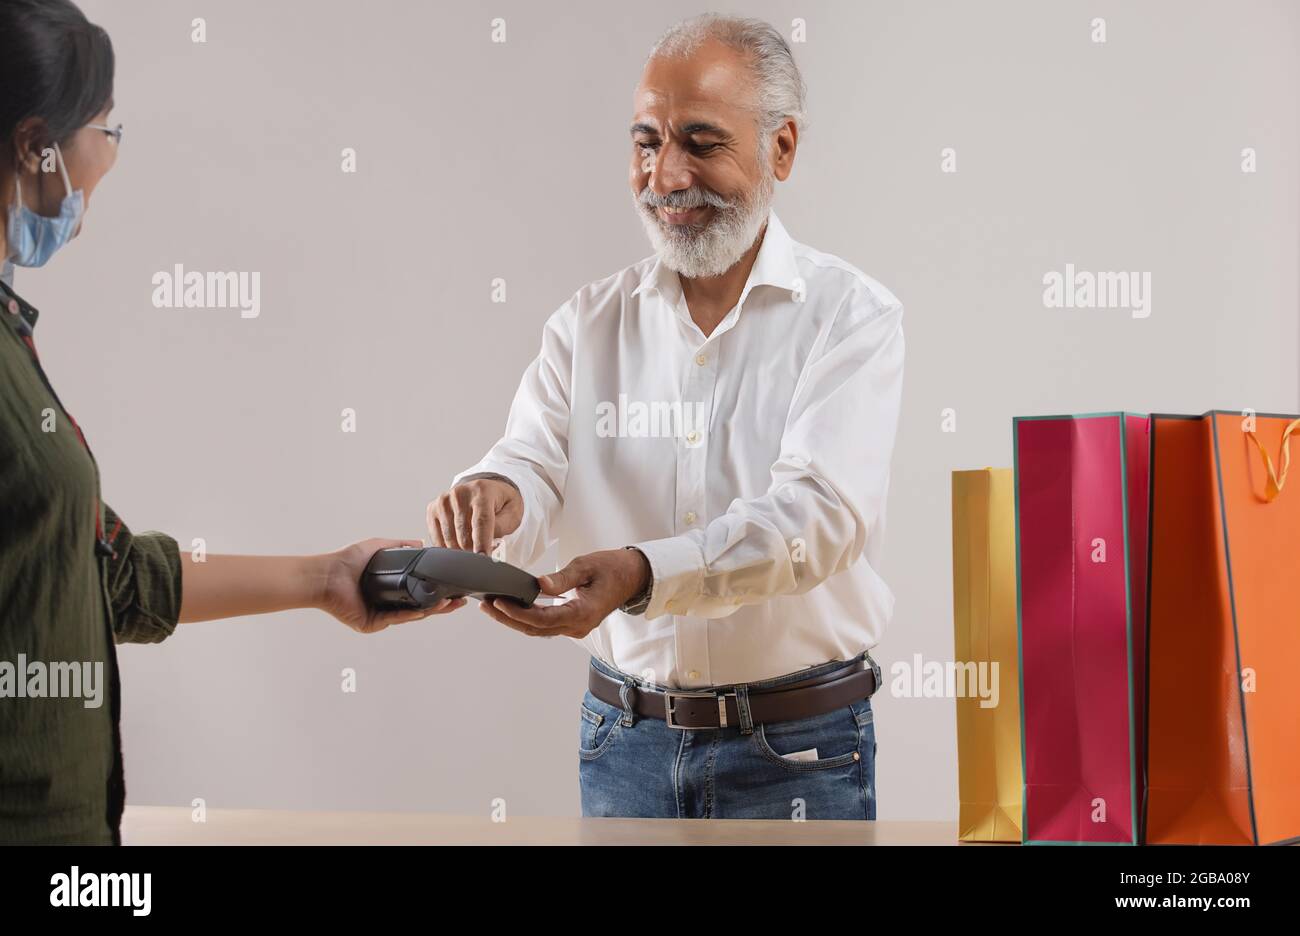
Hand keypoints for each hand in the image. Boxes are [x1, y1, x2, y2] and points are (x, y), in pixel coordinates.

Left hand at [317, 538, 466, 633]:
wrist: (326, 574)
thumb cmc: (345, 561)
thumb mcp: (378, 546)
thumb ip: (399, 545)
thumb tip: (420, 542)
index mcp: (390, 589)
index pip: (419, 592)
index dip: (437, 590)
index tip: (455, 587)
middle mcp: (387, 604)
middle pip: (421, 606)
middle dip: (442, 605)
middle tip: (460, 600)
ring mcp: (381, 615)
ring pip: (412, 615)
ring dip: (432, 610)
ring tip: (449, 604)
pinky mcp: (372, 624)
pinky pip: (395, 619)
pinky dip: (411, 615)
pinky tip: (424, 610)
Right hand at [427, 478, 522, 554]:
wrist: (485, 490)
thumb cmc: (500, 504)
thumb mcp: (512, 514)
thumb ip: (501, 529)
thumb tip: (485, 546)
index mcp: (482, 491)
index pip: (481, 522)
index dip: (482, 543)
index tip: (483, 559)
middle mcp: (460, 493)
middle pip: (464, 535)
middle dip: (474, 549)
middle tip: (483, 548)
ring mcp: (443, 501)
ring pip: (450, 540)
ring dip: (461, 549)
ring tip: (472, 542)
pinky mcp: (432, 509)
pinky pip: (437, 539)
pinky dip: (449, 546)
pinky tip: (459, 540)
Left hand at [477, 548, 649, 638]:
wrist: (632, 577)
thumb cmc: (612, 568)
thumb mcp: (586, 566)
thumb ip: (561, 578)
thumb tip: (538, 584)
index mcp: (582, 613)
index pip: (542, 619)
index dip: (517, 613)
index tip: (498, 602)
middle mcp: (578, 626)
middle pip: (535, 629)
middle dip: (508, 618)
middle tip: (485, 606)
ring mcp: (576, 628)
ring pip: (539, 630)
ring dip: (515, 620)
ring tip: (492, 606)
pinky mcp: (573, 623)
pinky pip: (546, 625)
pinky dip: (527, 618)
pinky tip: (513, 607)